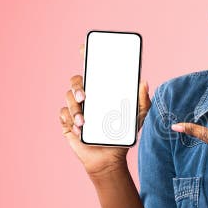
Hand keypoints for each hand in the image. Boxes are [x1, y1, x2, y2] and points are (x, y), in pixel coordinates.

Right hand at [59, 42, 151, 176]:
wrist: (109, 158)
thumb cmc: (122, 136)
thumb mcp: (138, 118)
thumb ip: (143, 101)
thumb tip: (144, 82)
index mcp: (101, 91)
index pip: (92, 70)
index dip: (86, 56)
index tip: (84, 48)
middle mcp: (87, 97)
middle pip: (76, 81)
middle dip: (77, 86)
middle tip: (85, 98)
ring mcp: (76, 109)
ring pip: (68, 99)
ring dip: (74, 109)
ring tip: (84, 122)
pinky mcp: (68, 123)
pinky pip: (63, 115)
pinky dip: (70, 120)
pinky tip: (79, 129)